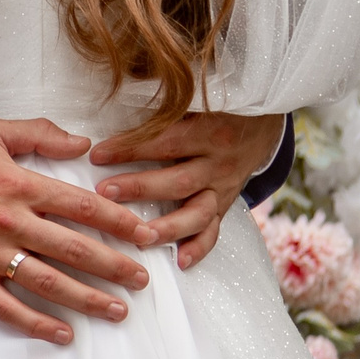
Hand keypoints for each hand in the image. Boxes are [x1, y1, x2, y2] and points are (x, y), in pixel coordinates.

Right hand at [0, 118, 152, 346]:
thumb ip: (38, 134)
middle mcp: (7, 222)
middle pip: (73, 248)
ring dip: (88, 298)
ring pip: (48, 282)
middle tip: (144, 278)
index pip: (79, 205)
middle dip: (115, 265)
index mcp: (16, 184)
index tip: (144, 234)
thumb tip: (82, 142)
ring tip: (118, 309)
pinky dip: (37, 323)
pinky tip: (63, 333)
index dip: (117, 222)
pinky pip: (7, 307)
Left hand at [87, 110, 286, 269]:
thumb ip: (165, 104)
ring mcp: (224, 186)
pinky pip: (215, 230)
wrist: (262, 121)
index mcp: (208, 131)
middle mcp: (218, 162)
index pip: (164, 141)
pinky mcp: (227, 203)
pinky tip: (180, 261)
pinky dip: (199, 247)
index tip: (97, 154)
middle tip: (105, 192)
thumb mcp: (196, 97)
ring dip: (168, 227)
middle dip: (140, 188)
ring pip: (198, 212)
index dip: (130, 148)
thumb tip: (117, 97)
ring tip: (140, 236)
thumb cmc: (218, 105)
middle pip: (178, 180)